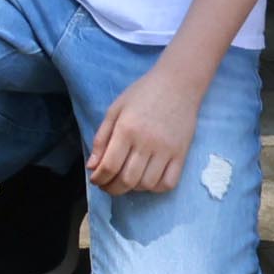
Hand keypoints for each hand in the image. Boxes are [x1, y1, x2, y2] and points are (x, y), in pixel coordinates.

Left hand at [83, 54, 205, 194]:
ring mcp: (166, 150)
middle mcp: (146, 142)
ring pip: (147, 185)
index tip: (95, 180)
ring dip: (133, 189)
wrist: (178, 84)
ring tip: (126, 180)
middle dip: (112, 188)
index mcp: (126, 129)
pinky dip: (156, 188)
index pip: (109, 166)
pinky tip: (147, 179)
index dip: (99, 179)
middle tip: (107, 185)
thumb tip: (92, 167)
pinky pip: (168, 183)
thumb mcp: (115, 109)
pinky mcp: (181, 154)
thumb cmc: (143, 94)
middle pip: (127, 180)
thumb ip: (102, 138)